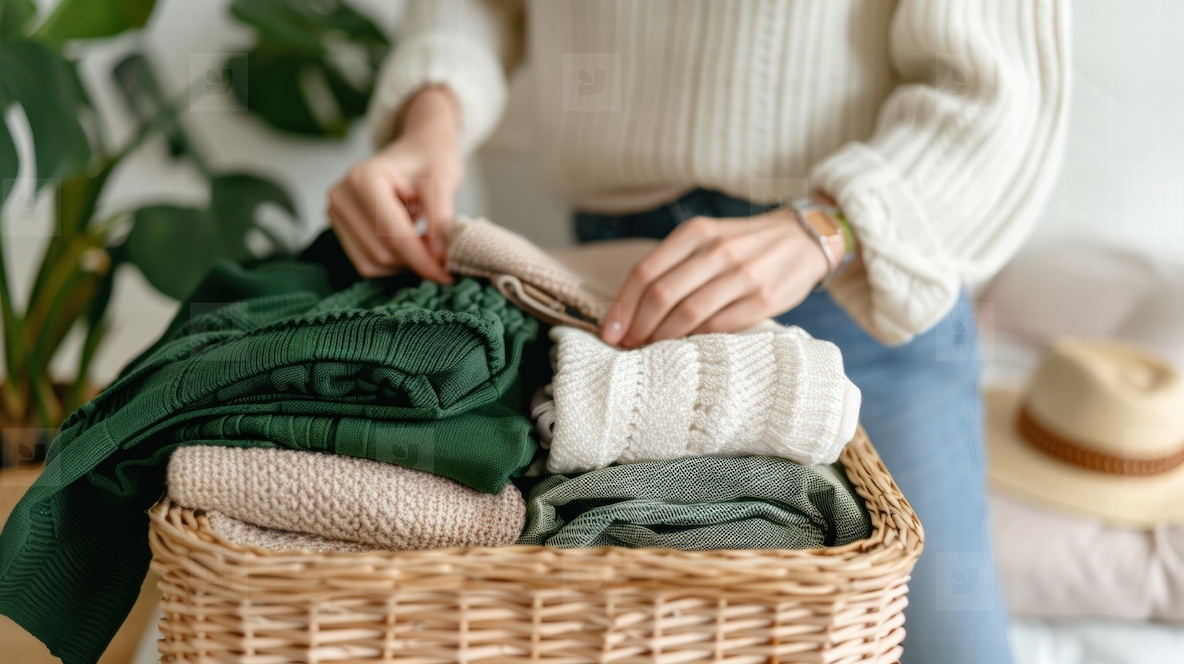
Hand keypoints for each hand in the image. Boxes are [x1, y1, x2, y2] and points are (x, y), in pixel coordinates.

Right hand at [327, 86, 461, 281]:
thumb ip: (440, 218)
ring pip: (372, 262)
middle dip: (415, 262)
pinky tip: (409, 243)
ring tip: (424, 240)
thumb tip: (437, 256)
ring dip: (404, 263)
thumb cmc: (431, 160)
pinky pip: (366, 262)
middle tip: (444, 258)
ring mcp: (336, 213)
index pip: (392, 233)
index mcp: (363, 178)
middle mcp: (341, 195)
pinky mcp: (341, 228)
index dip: (422, 260)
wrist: (417, 150)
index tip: (447, 276)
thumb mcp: (444, 181)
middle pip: (381, 251)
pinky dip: (392, 263)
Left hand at [601, 208, 837, 347]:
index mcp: (697, 232)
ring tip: (652, 349)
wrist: (805, 238)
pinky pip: (718, 326)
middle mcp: (718, 250)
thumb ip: (674, 263)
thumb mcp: (709, 237)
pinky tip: (685, 348)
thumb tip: (632, 307)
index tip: (610, 331)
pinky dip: (695, 340)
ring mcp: (743, 275)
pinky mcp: (764, 299)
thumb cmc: (745, 244)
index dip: (622, 306)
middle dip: (638, 327)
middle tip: (628, 346)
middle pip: (661, 295)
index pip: (645, 272)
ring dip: (663, 337)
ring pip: (688, 313)